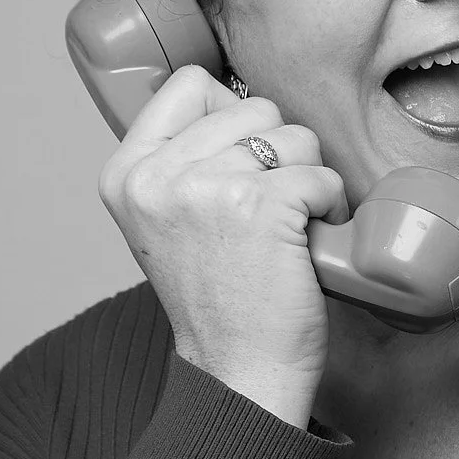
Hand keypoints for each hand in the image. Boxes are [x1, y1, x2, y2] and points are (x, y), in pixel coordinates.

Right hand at [98, 63, 349, 429]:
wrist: (237, 374)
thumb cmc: (217, 304)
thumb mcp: (166, 224)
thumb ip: (180, 164)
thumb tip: (230, 104)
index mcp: (127, 174)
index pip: (189, 84)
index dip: (233, 115)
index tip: (243, 164)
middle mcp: (158, 176)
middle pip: (252, 106)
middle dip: (279, 153)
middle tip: (271, 211)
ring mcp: (207, 186)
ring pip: (292, 135)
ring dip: (308, 179)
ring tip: (291, 228)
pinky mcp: (261, 204)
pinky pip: (320, 173)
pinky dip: (331, 206)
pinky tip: (310, 243)